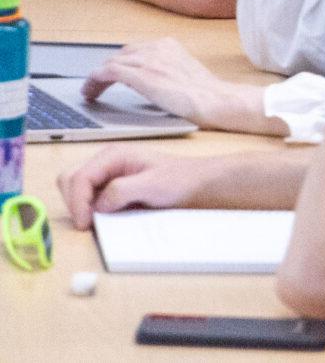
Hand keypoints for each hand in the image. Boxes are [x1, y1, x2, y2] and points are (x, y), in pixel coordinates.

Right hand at [57, 145, 205, 230]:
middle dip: (74, 202)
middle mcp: (106, 162)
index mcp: (113, 155)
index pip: (78, 177)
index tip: (85, 224)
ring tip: (94, 221)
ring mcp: (107, 174)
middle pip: (69, 180)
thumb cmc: (180, 180)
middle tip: (87, 223)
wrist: (198, 184)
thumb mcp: (153, 185)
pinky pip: (88, 197)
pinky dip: (88, 208)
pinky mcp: (111, 187)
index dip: (77, 202)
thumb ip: (123, 191)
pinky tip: (102, 218)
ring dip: (79, 206)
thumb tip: (98, 204)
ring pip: (75, 189)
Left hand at [79, 39, 268, 133]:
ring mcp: (149, 60)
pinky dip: (94, 81)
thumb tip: (152, 80)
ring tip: (91, 91)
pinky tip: (90, 93)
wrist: (216, 101)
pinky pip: (107, 72)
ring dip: (97, 77)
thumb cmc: (206, 95)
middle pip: (121, 54)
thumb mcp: (186, 73)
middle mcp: (158, 48)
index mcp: (170, 45)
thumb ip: (167, 69)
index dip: (120, 63)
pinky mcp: (141, 76)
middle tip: (98, 85)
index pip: (135, 50)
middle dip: (108, 69)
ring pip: (111, 62)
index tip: (112, 75)